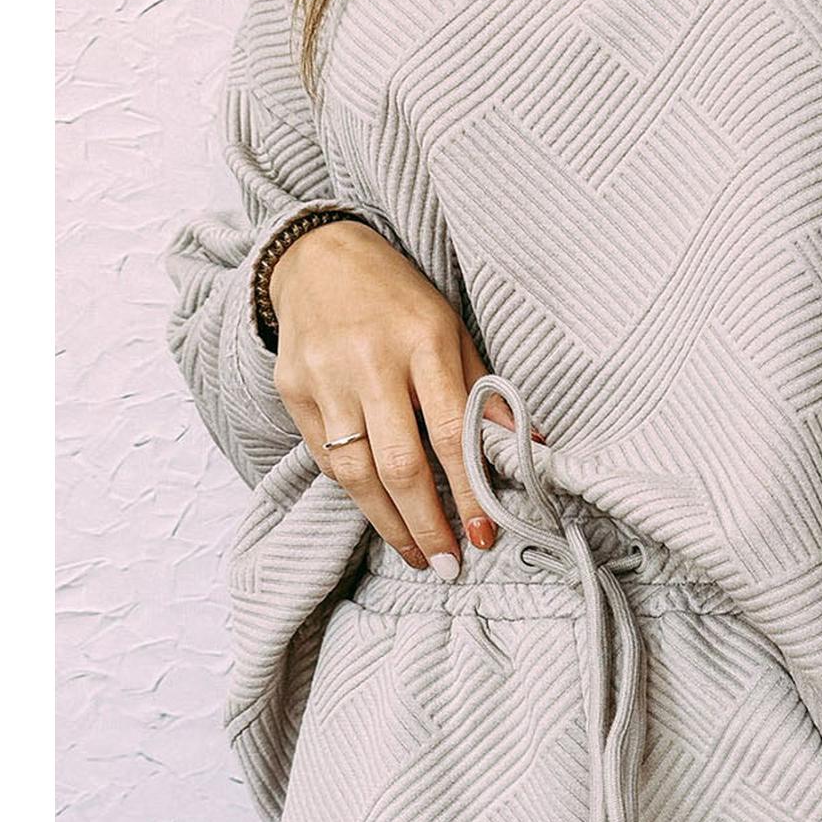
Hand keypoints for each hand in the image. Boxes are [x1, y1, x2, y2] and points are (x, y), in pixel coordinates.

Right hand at [267, 219, 540, 571]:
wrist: (318, 257)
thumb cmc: (399, 299)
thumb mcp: (452, 330)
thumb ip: (482, 391)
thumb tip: (528, 450)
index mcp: (424, 342)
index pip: (452, 433)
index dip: (469, 491)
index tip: (486, 534)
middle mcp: (371, 363)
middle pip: (401, 464)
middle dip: (429, 525)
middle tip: (450, 564)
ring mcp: (326, 379)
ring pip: (357, 472)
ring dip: (390, 525)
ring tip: (419, 555)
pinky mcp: (294, 391)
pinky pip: (327, 457)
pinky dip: (357, 494)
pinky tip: (381, 515)